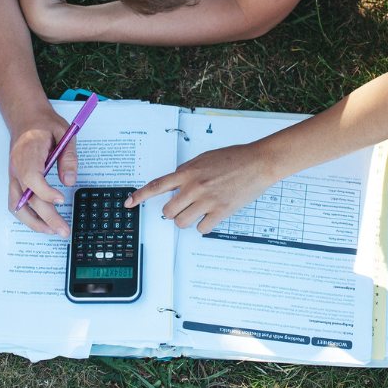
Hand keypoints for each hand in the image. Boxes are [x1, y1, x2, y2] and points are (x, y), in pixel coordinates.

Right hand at [8, 107, 78, 236]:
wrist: (25, 118)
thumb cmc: (44, 124)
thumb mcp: (64, 132)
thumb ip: (68, 156)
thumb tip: (70, 181)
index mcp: (28, 152)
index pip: (32, 177)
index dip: (45, 192)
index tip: (61, 200)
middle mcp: (16, 167)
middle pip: (28, 197)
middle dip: (47, 217)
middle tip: (64, 230)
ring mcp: (13, 175)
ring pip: (17, 205)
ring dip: (33, 222)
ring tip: (52, 231)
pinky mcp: (14, 181)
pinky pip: (15, 203)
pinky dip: (26, 216)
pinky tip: (41, 223)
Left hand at [126, 142, 276, 233]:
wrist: (259, 162)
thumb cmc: (235, 158)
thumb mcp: (205, 158)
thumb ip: (188, 170)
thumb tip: (176, 182)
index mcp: (188, 171)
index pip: (157, 185)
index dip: (140, 196)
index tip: (128, 203)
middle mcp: (194, 186)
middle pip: (167, 211)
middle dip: (172, 212)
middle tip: (182, 208)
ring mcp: (207, 200)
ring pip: (181, 223)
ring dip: (186, 220)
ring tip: (197, 212)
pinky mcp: (221, 211)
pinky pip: (202, 228)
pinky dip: (204, 226)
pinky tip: (211, 217)